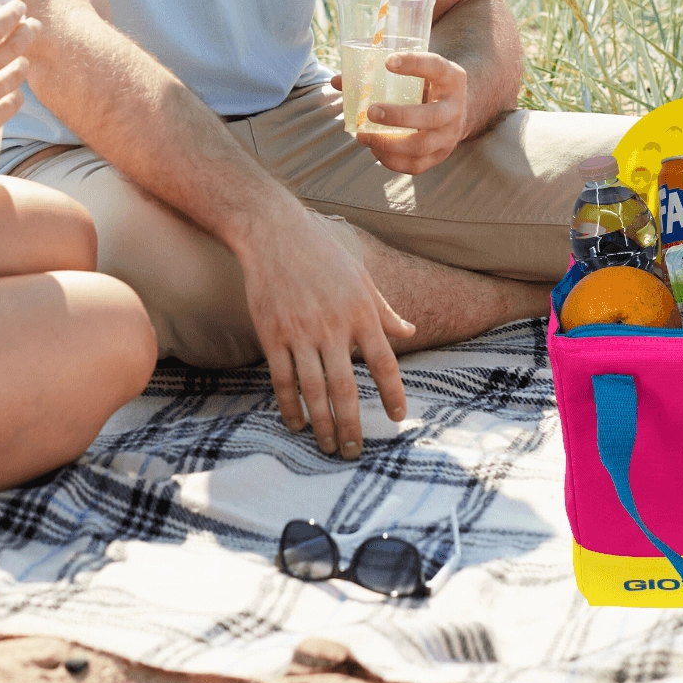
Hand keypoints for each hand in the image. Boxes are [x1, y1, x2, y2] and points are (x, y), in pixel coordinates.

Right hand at [0, 1, 33, 185]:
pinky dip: (17, 94)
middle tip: (33, 25)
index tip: (18, 6)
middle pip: (11, 49)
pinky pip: (15, 103)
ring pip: (17, 75)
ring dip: (22, 63)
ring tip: (21, 58)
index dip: (8, 15)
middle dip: (27, 32)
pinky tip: (13, 90)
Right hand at [241, 200, 412, 459]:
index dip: (393, 394)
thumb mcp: (360, 278)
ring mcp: (300, 332)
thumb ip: (384, 310)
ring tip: (328, 446)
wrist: (274, 231)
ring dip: (323, 424)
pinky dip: (289, 406)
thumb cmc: (321, 252)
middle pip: (346, 389)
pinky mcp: (272, 334)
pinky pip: (283, 379)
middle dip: (352, 425)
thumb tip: (410, 331)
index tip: (397, 418)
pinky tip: (297, 423)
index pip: (385, 363)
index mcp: (361, 313)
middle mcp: (333, 327)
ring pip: (314, 391)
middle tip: (354, 451)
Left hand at [356, 51, 468, 174]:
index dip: (414, 64)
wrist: (458, 111)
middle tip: (370, 111)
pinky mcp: (439, 156)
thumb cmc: (428, 86)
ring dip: (389, 143)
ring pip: (421, 146)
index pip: (436, 68)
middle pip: (431, 117)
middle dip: (399, 116)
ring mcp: (449, 136)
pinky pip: (415, 165)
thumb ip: (382, 73)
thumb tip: (338, 81)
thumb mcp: (416, 72)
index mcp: (451, 78)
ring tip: (363, 135)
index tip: (388, 62)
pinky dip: (390, 160)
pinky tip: (373, 148)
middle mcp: (454, 108)